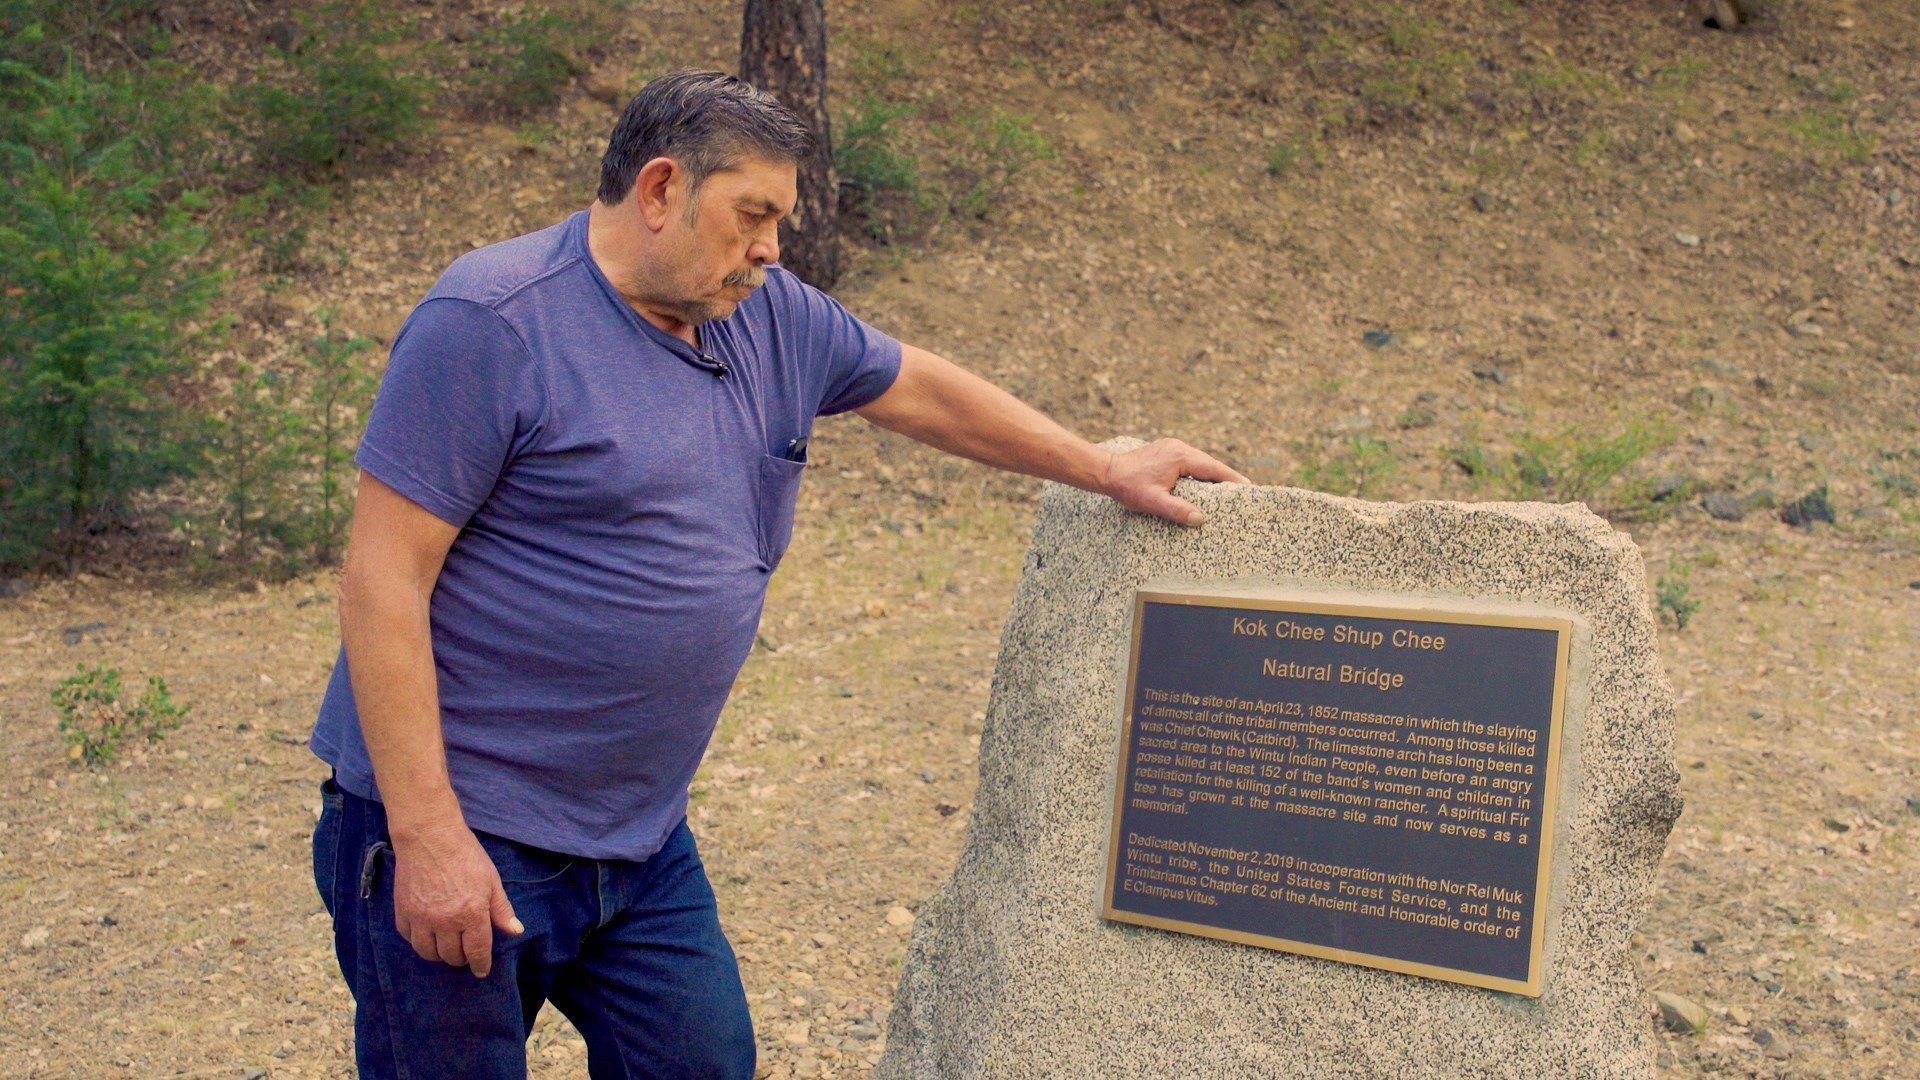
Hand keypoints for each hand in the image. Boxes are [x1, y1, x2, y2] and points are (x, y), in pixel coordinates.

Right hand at [390, 821, 522, 977]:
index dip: (480, 965)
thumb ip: (501, 909)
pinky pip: (410, 939)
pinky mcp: (403, 912)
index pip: (477, 951)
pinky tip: (428, 934)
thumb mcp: (491, 880)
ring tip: (447, 946)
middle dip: (461, 958)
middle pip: (451, 956)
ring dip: (439, 954)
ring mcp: (421, 918)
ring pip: (428, 953)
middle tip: (465, 952)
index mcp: (471, 913)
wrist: (429, 836)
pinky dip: (420, 941)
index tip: (481, 971)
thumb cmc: (465, 855)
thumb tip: (516, 931)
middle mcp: (445, 921)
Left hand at [1100, 438, 1250, 526]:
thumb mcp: (1153, 501)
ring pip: (1199, 462)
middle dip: (1225, 477)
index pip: (1213, 468)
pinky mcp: (1166, 452)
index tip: (1248, 487)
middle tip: (1242, 492)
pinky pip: (1189, 462)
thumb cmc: (1128, 486)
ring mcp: (1172, 448)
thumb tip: (1200, 519)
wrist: (1106, 471)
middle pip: (1209, 464)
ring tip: (1226, 491)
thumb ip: (1177, 510)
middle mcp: (1178, 448)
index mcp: (1180, 456)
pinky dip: (1199, 473)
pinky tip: (1202, 485)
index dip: (1231, 478)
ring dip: (1211, 475)